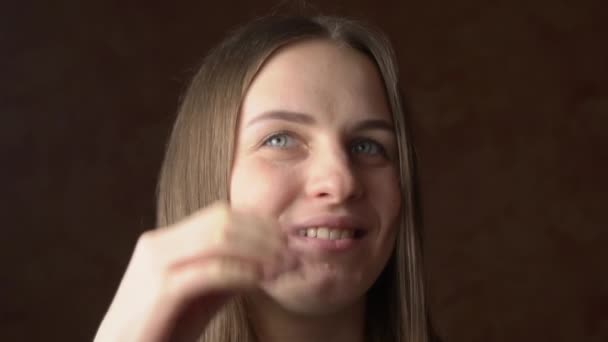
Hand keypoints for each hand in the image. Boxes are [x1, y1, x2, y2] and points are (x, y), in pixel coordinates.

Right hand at [94, 202, 296, 341]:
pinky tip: (261, 280)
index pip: (220, 214)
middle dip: (263, 233)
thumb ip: (226, 272)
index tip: (287, 239)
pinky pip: (210, 270)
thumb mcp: (200, 295)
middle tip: (292, 251)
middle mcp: (157, 244)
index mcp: (165, 240)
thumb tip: (265, 259)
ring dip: (259, 249)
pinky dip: (242, 271)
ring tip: (283, 265)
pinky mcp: (161, 291)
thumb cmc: (162, 328)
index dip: (258, 222)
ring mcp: (156, 264)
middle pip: (221, 219)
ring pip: (218, 237)